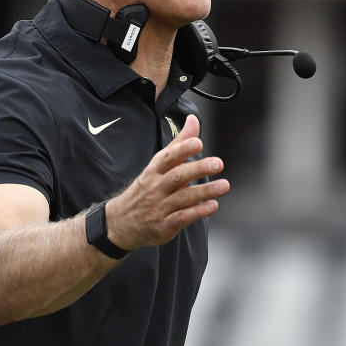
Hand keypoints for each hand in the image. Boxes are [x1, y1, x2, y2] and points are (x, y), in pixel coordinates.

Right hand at [105, 114, 228, 249]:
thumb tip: (193, 120)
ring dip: (205, 191)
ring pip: (183, 198)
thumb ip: (179, 144)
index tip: (197, 142)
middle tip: (218, 163)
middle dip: (198, 169)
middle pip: (177, 176)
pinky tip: (212, 205)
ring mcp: (160, 207)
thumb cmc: (146, 188)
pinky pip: (182, 218)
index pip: (167, 157)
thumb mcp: (158, 165)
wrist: (120, 223)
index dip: (182, 149)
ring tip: (224, 185)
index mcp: (154, 171)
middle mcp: (156, 188)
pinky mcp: (164, 225)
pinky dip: (198, 212)